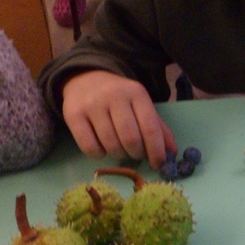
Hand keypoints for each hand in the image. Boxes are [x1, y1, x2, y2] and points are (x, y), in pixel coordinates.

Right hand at [61, 70, 176, 168]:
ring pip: (111, 145)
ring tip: (120, 148)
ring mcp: (92, 105)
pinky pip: (89, 148)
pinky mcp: (72, 115)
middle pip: (130, 139)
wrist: (85, 79)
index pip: (150, 127)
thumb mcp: (141, 106)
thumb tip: (172, 152)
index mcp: (136, 93)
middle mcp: (114, 96)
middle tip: (136, 154)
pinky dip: (99, 154)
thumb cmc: (120, 99)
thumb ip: (158, 128)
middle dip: (137, 153)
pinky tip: (102, 147)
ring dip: (119, 155)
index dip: (156, 150)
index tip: (159, 164)